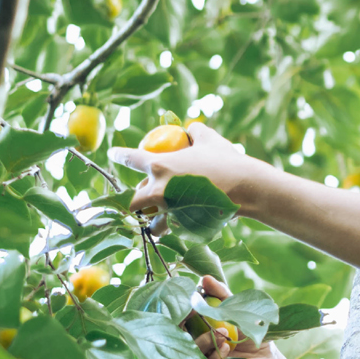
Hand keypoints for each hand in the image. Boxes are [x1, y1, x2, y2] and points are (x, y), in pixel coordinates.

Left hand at [107, 122, 260, 214]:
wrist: (245, 187)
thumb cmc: (226, 160)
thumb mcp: (209, 139)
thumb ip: (194, 131)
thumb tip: (188, 129)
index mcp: (159, 165)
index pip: (130, 158)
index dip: (119, 155)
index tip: (113, 153)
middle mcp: (158, 189)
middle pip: (130, 200)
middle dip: (129, 201)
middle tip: (136, 199)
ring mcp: (169, 210)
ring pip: (149, 223)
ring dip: (151, 221)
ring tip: (157, 220)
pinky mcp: (182, 225)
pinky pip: (171, 230)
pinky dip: (172, 228)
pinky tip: (177, 225)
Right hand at [187, 276, 291, 358]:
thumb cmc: (250, 334)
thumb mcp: (238, 310)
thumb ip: (222, 295)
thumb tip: (204, 278)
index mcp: (195, 333)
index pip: (179, 322)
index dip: (180, 312)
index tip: (190, 301)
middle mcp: (193, 350)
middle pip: (178, 339)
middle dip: (187, 326)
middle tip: (197, 315)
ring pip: (190, 354)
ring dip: (204, 341)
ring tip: (223, 334)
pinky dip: (213, 358)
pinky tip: (225, 350)